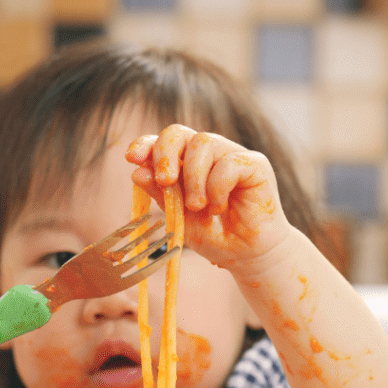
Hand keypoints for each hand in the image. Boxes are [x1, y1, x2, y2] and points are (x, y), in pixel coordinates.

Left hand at [126, 124, 292, 271]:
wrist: (246, 255)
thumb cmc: (214, 235)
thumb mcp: (179, 218)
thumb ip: (161, 194)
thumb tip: (136, 172)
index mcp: (187, 163)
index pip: (164, 141)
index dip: (146, 144)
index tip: (132, 159)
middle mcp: (209, 154)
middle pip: (179, 132)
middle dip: (165, 155)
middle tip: (165, 182)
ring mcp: (232, 155)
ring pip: (204, 142)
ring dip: (194, 177)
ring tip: (197, 207)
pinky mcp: (255, 164)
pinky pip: (229, 163)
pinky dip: (217, 187)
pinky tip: (220, 207)